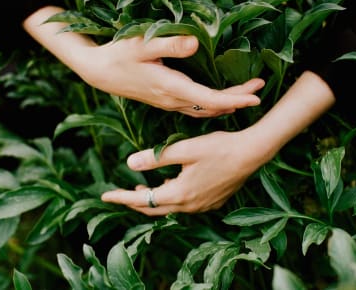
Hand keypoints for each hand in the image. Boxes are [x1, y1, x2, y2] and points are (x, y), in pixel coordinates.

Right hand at [23, 6, 263, 117]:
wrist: (100, 72)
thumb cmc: (119, 55)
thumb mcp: (142, 44)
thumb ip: (169, 44)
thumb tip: (195, 44)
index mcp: (171, 88)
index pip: (209, 99)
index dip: (234, 99)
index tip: (256, 96)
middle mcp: (173, 100)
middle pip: (212, 107)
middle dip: (237, 100)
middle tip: (259, 89)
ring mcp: (170, 103)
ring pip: (204, 110)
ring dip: (227, 105)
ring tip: (247, 95)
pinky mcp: (167, 101)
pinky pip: (195, 108)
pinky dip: (212, 106)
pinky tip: (221, 103)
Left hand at [101, 130, 268, 214]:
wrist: (251, 153)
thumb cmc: (218, 147)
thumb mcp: (184, 149)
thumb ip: (156, 157)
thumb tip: (129, 163)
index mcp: (180, 193)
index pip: (143, 199)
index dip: (122, 197)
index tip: (104, 196)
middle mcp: (191, 205)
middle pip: (156, 208)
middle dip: (137, 201)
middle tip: (123, 193)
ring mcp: (204, 206)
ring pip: (172, 207)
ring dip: (156, 199)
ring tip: (146, 187)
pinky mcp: (214, 202)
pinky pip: (187, 205)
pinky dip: (173, 198)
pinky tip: (174, 184)